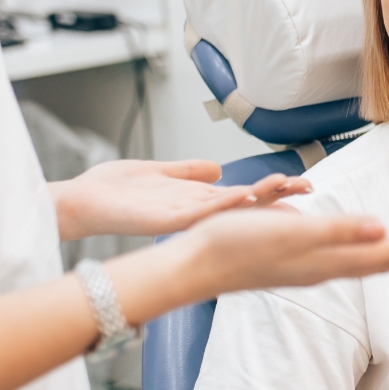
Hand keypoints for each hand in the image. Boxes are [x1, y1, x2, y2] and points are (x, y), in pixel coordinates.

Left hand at [52, 159, 310, 239]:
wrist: (81, 202)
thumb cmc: (113, 190)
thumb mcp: (159, 171)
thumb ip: (188, 171)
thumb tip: (217, 167)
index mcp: (194, 200)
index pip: (241, 194)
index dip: (270, 189)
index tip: (298, 183)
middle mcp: (193, 212)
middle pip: (243, 204)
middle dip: (275, 196)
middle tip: (307, 188)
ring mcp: (180, 218)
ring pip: (227, 209)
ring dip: (256, 199)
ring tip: (285, 187)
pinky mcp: (164, 221)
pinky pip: (198, 213)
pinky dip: (221, 205)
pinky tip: (242, 195)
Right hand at [174, 210, 388, 295]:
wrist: (193, 264)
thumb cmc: (236, 246)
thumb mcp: (290, 232)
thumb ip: (337, 231)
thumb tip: (382, 231)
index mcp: (327, 260)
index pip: (385, 257)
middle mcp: (321, 267)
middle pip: (377, 262)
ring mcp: (305, 266)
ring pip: (358, 260)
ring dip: (385, 253)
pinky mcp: (289, 260)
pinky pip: (335, 256)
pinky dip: (354, 249)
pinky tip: (349, 244)